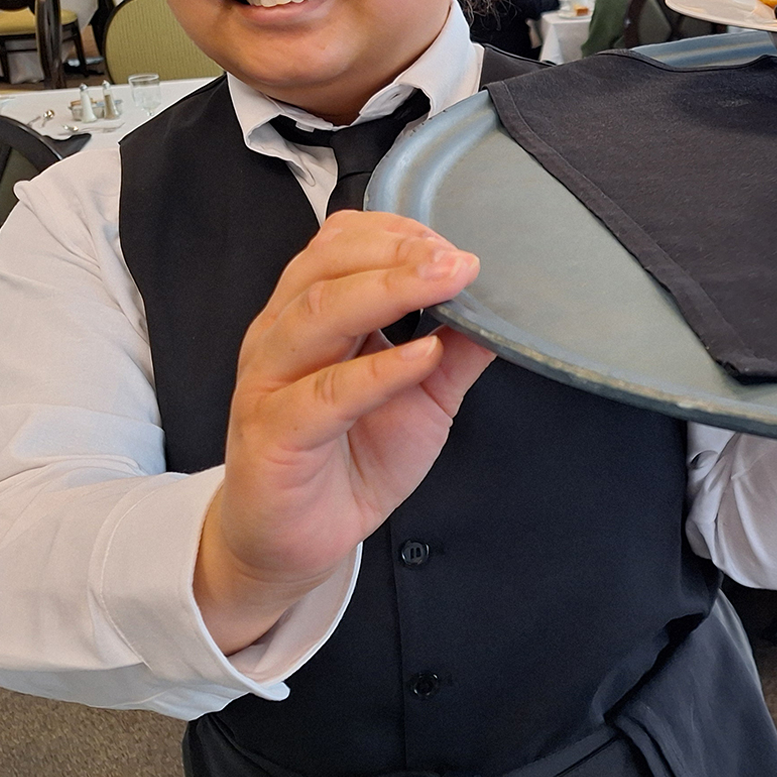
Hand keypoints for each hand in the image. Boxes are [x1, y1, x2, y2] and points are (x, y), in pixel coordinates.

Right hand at [195, 211, 496, 652]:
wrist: (296, 543)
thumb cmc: (352, 456)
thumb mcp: (423, 397)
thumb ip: (457, 350)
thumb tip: (506, 310)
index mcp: (310, 313)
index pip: (340, 244)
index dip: (396, 233)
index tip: (453, 239)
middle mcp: (282, 336)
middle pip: (327, 267)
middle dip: (397, 253)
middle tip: (458, 258)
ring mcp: (271, 383)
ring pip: (318, 314)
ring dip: (387, 291)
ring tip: (447, 282)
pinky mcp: (274, 436)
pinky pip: (324, 394)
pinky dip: (377, 369)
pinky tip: (420, 356)